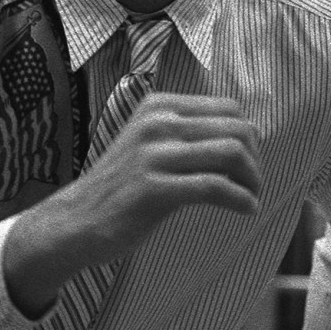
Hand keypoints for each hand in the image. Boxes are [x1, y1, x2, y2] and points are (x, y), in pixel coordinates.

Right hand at [5, 95, 262, 316]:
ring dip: (252, 179)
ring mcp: (153, 154)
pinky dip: (240, 199)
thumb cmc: (118, 190)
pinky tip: (247, 210)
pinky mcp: (153, 188)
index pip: (229, 109)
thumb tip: (243, 139)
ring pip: (231, 153)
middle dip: (255, 159)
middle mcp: (157, 123)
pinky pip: (215, 187)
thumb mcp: (148, 146)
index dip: (248, 137)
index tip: (247, 165)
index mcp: (158, 107)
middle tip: (254, 184)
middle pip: (237, 129)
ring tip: (252, 198)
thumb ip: (184, 136)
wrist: (75, 222)